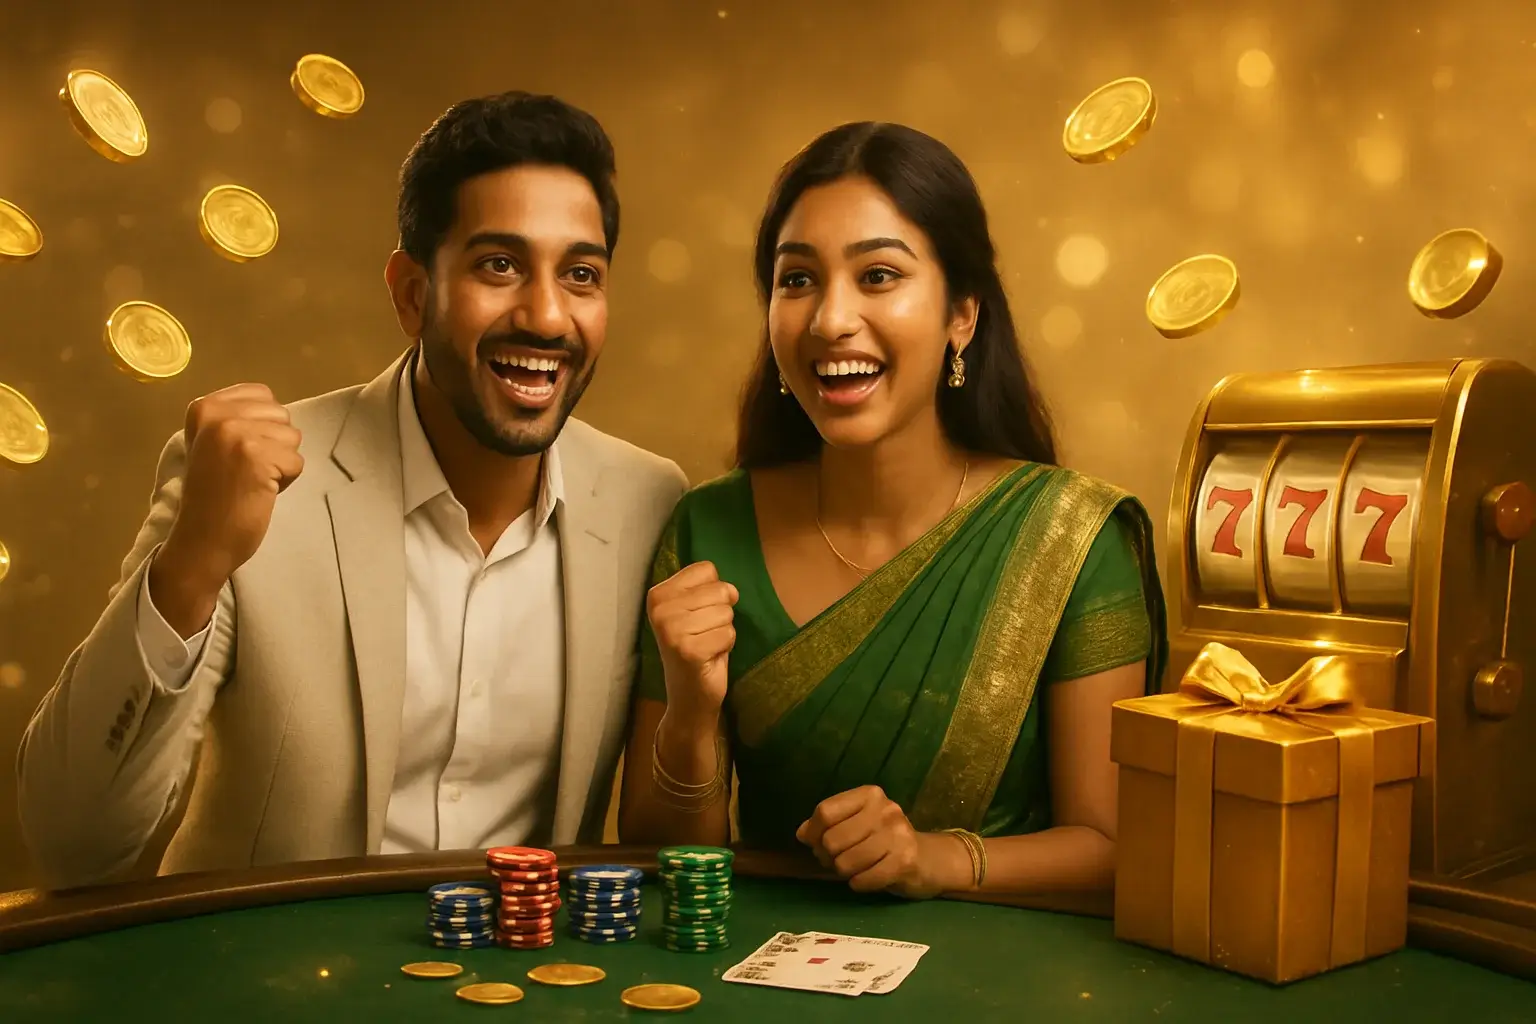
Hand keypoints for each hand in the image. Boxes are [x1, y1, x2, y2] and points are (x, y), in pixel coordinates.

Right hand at [152, 384, 303, 626]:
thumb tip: (276, 409)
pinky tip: (261, 492)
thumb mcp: (213, 443)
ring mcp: (237, 434)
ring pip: (292, 438)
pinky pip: (297, 462)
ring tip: (252, 480)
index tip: (239, 451)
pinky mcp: (258, 457)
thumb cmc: (213, 494)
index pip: (263, 395)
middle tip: (246, 470)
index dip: (264, 425)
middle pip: (282, 416)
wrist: (202, 538)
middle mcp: (218, 414)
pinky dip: (287, 481)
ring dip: (281, 463)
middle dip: (275, 444)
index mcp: (205, 406)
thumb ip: (236, 419)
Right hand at [646, 561, 738, 718]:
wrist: (689, 695)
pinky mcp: (688, 650)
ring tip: (705, 646)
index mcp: (658, 594)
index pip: (706, 569)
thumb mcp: (694, 610)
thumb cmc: (696, 647)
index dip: (714, 592)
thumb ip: (706, 589)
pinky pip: (728, 634)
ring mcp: (671, 630)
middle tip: (703, 634)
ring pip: (726, 613)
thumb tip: (731, 590)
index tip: (698, 614)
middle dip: (721, 614)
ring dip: (723, 632)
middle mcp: (660, 609)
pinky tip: (708, 657)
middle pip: (720, 590)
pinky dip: (725, 647)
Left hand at [796, 785, 969, 898]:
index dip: (813, 833)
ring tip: (853, 869)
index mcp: (869, 795)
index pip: (825, 812)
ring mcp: (897, 834)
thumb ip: (828, 824)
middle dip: (828, 856)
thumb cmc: (883, 840)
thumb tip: (802, 834)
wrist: (927, 860)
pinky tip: (865, 879)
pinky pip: (863, 879)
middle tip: (837, 861)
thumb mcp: (856, 823)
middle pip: (832, 839)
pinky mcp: (904, 861)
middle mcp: (885, 809)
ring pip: (845, 862)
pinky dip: (858, 884)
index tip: (813, 844)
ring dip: (843, 872)